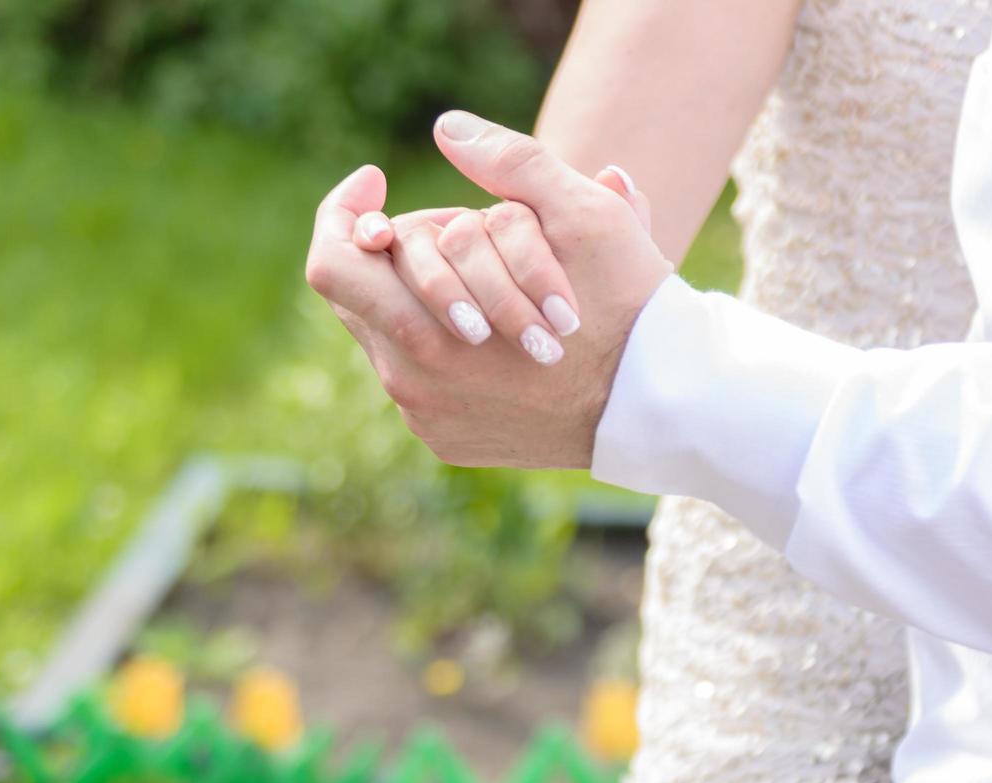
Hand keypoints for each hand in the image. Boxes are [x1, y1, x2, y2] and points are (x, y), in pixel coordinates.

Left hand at [305, 113, 671, 468]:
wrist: (658, 406)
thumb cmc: (627, 306)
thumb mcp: (584, 217)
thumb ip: (512, 163)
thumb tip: (447, 130)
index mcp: (424, 330)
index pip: (333, 261)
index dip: (342, 211)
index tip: (378, 180)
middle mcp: (411, 383)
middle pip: (352, 294)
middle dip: (387, 248)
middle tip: (437, 227)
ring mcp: (426, 417)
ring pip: (384, 333)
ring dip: (419, 294)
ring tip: (484, 281)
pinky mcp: (448, 443)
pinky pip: (415, 379)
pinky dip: (440, 344)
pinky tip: (493, 333)